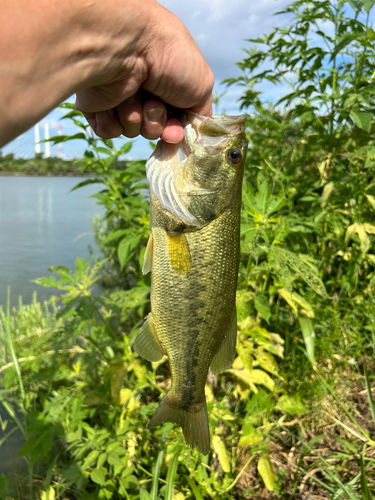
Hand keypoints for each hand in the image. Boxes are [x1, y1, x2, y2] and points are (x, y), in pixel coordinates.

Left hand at [75, 2, 213, 143]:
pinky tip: (115, 102)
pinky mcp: (97, 107)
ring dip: (136, 118)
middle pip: (154, 130)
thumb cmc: (170, 58)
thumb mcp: (202, 85)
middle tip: (152, 104)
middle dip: (155, 123)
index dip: (174, 131)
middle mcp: (144, 91)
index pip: (174, 122)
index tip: (173, 133)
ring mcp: (119, 99)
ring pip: (132, 131)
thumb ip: (200, 114)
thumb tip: (191, 132)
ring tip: (133, 94)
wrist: (128, 45)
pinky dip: (114, 122)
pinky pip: (109, 131)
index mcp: (167, 85)